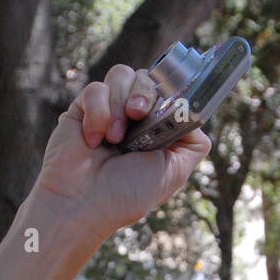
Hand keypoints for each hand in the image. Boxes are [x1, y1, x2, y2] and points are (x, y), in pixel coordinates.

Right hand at [31, 63, 210, 242]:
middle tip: (137, 114)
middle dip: (145, 93)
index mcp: (159, 128)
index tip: (168, 101)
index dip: (172, 89)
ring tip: (114, 138)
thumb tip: (197, 112)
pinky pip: (96, 89)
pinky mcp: (83, 108)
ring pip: (123, 75)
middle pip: (149, 77)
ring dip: (120, 103)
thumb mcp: (174, 171)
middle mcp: (136, 116)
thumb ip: (193, 143)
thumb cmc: (127, 195)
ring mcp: (110, 109)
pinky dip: (97, 113)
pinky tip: (93, 141)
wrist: (83, 204)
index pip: (172, 90)